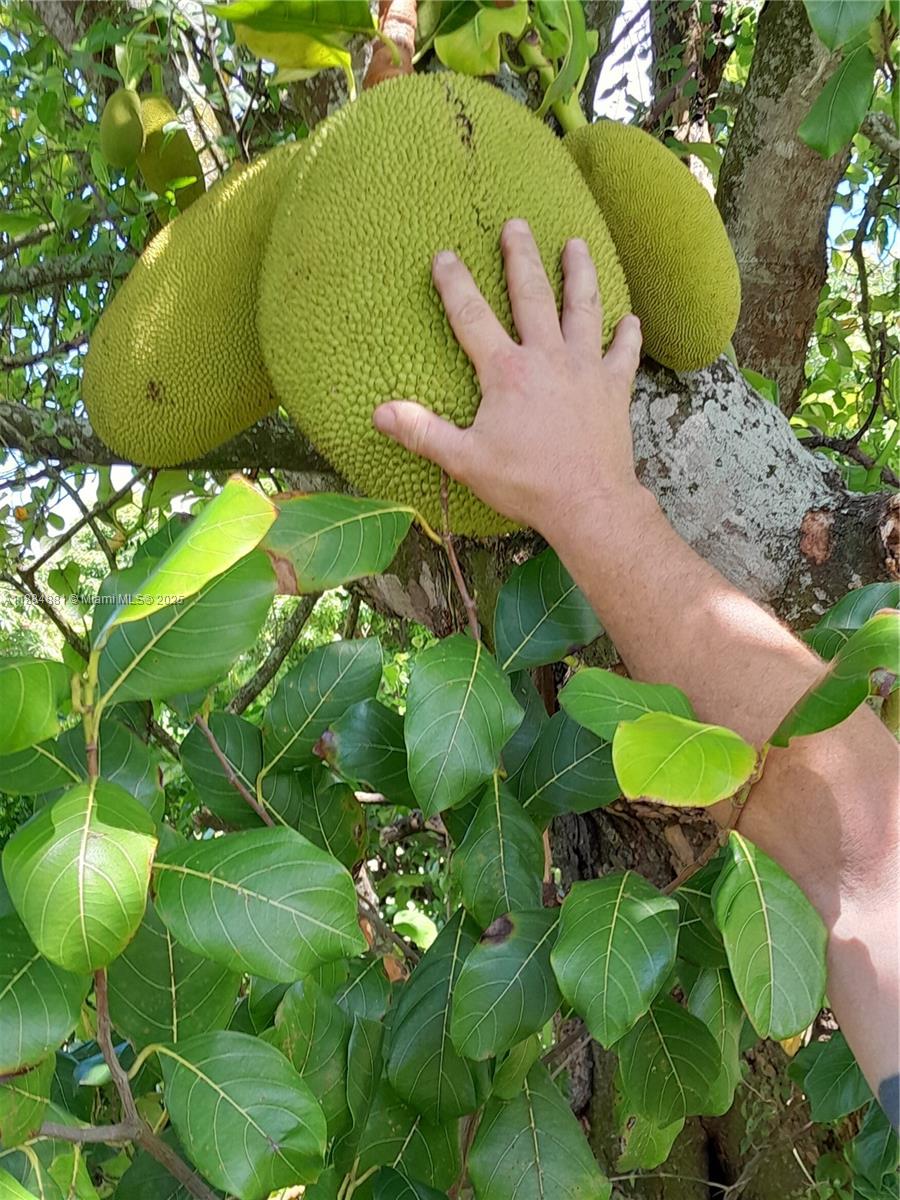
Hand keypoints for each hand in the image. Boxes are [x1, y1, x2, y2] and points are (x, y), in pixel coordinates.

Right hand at [372, 218, 644, 539]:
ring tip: (576, 244)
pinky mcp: (613, 387)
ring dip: (579, 273)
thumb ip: (422, 432)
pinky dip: (627, 334)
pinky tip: (630, 318)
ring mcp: (584, 368)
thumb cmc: (526, 482)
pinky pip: (623, 353)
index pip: (472, 315)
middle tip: (515, 224)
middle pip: (532, 294)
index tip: (444, 255)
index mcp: (506, 370)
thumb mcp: (465, 460)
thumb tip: (380, 412)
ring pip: (583, 308)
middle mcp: (546, 357)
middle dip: (521, 256)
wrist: (589, 502)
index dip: (454, 283)